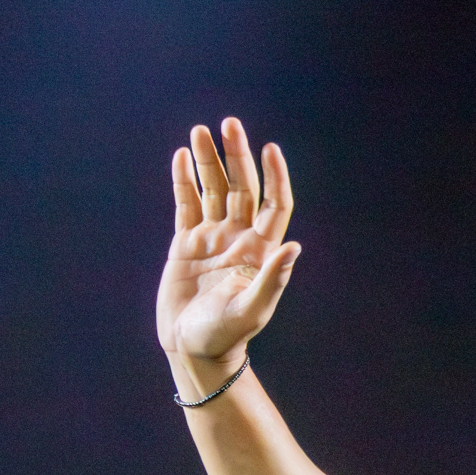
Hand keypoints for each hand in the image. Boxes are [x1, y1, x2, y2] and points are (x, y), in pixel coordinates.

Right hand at [158, 117, 300, 365]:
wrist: (194, 349)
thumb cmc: (227, 335)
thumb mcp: (252, 309)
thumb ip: (272, 279)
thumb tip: (293, 247)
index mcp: (260, 251)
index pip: (274, 204)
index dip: (275, 176)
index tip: (270, 149)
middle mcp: (238, 238)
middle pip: (242, 188)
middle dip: (237, 156)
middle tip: (229, 124)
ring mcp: (212, 238)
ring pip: (213, 190)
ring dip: (209, 161)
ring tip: (200, 131)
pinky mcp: (186, 244)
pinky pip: (187, 204)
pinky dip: (184, 181)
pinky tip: (182, 156)